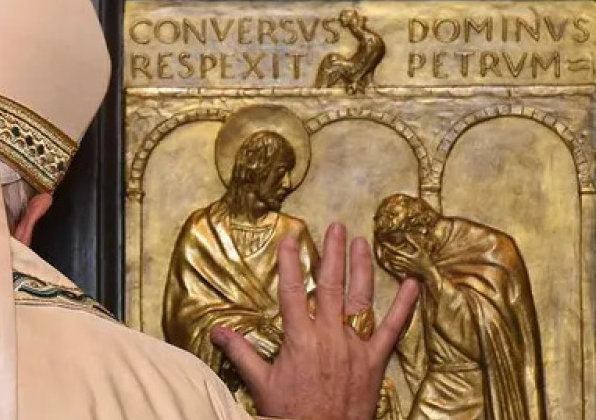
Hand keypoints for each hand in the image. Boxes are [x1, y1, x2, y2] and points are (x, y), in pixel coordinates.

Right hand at [211, 223, 419, 419]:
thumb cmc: (292, 413)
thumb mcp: (261, 383)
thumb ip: (241, 353)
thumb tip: (216, 332)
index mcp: (299, 338)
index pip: (291, 291)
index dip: (290, 263)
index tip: (291, 239)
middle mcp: (328, 335)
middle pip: (329, 286)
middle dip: (332, 254)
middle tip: (336, 228)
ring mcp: (355, 346)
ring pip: (360, 299)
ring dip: (361, 269)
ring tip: (362, 243)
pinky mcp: (375, 359)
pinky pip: (392, 328)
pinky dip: (404, 306)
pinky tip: (413, 285)